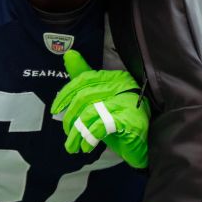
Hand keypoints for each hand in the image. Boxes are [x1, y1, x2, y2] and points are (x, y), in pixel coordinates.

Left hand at [51, 50, 148, 168]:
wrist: (145, 144)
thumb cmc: (120, 121)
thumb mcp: (99, 101)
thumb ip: (83, 80)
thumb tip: (69, 54)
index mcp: (114, 77)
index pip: (85, 78)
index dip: (66, 93)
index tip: (55, 109)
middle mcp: (122, 85)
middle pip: (85, 96)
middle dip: (71, 117)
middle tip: (67, 133)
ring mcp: (127, 102)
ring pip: (90, 113)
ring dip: (77, 132)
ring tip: (73, 146)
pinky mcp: (130, 120)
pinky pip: (101, 126)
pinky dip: (90, 138)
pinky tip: (87, 146)